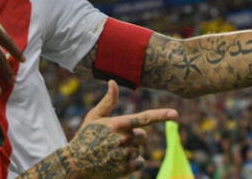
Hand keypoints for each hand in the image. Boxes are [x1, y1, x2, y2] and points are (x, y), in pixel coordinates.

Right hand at [63, 80, 177, 177]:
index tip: (175, 114)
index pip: (144, 118)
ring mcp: (125, 154)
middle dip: (133, 136)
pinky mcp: (125, 168)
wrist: (75, 163)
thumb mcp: (94, 116)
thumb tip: (113, 81)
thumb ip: (108, 101)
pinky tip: (117, 161)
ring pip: (139, 149)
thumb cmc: (85, 136)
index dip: (161, 115)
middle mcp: (123, 138)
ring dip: (130, 150)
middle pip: (142, 135)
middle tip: (115, 140)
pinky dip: (132, 162)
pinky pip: (139, 162)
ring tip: (112, 152)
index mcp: (118, 124)